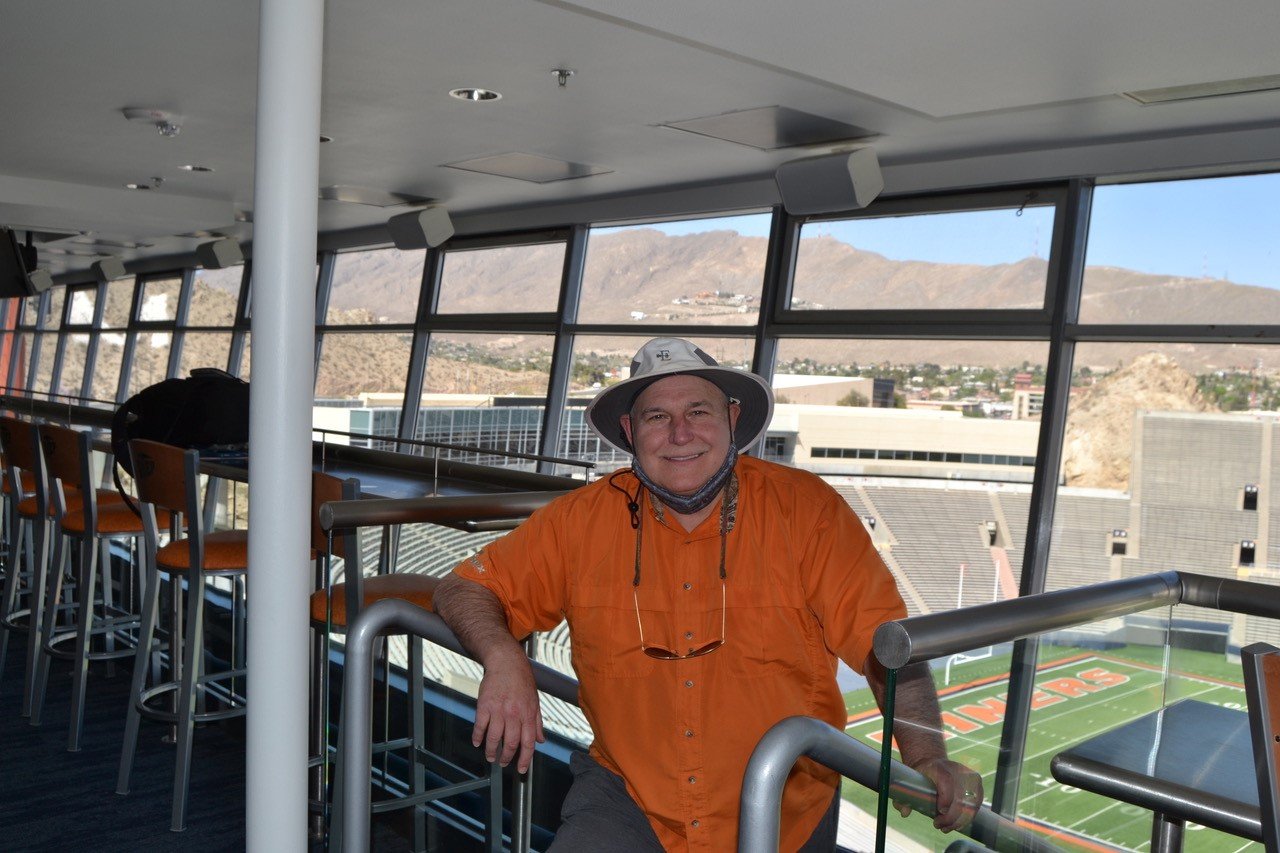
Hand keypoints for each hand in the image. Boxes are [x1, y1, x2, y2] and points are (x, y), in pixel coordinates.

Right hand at [473, 648, 544, 773]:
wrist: (507, 663)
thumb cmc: (522, 682)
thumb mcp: (535, 701)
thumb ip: (537, 722)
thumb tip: (541, 740)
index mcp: (528, 714)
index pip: (528, 743)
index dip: (525, 759)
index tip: (522, 770)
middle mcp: (514, 714)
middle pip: (511, 743)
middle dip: (506, 757)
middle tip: (503, 763)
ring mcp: (498, 710)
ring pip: (494, 738)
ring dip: (492, 751)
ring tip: (491, 756)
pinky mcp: (484, 705)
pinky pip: (480, 726)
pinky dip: (478, 736)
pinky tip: (477, 742)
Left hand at [896, 758, 982, 832]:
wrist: (935, 764)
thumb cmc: (921, 776)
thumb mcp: (909, 782)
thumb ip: (903, 798)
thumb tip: (904, 812)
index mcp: (939, 767)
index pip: (946, 781)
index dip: (946, 798)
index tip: (940, 811)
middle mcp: (956, 769)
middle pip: (960, 796)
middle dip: (951, 817)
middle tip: (938, 825)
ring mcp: (969, 775)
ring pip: (971, 803)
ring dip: (959, 820)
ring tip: (946, 827)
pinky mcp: (977, 783)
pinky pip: (976, 804)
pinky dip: (967, 817)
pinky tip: (956, 824)